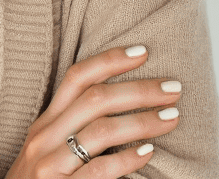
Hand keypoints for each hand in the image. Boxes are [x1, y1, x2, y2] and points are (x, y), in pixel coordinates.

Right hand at [4, 45, 181, 177]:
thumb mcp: (49, 148)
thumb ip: (74, 127)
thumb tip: (120, 104)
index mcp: (46, 120)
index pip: (77, 77)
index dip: (110, 60)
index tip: (143, 51)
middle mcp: (45, 135)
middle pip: (95, 99)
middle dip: (139, 90)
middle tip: (173, 88)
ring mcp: (50, 163)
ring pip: (101, 131)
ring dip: (142, 121)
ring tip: (171, 117)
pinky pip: (98, 170)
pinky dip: (126, 160)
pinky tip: (148, 153)